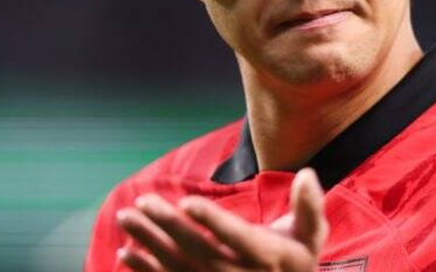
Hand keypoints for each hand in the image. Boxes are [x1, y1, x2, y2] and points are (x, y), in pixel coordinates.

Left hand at [115, 167, 328, 270]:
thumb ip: (309, 207)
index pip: (236, 236)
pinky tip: (125, 253)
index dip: (211, 220)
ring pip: (177, 265)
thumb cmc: (295, 261)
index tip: (187, 202)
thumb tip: (308, 174)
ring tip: (126, 218)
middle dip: (167, 226)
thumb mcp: (311, 236)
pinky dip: (145, 270)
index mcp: (266, 256)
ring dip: (148, 242)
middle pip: (197, 249)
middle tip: (142, 202)